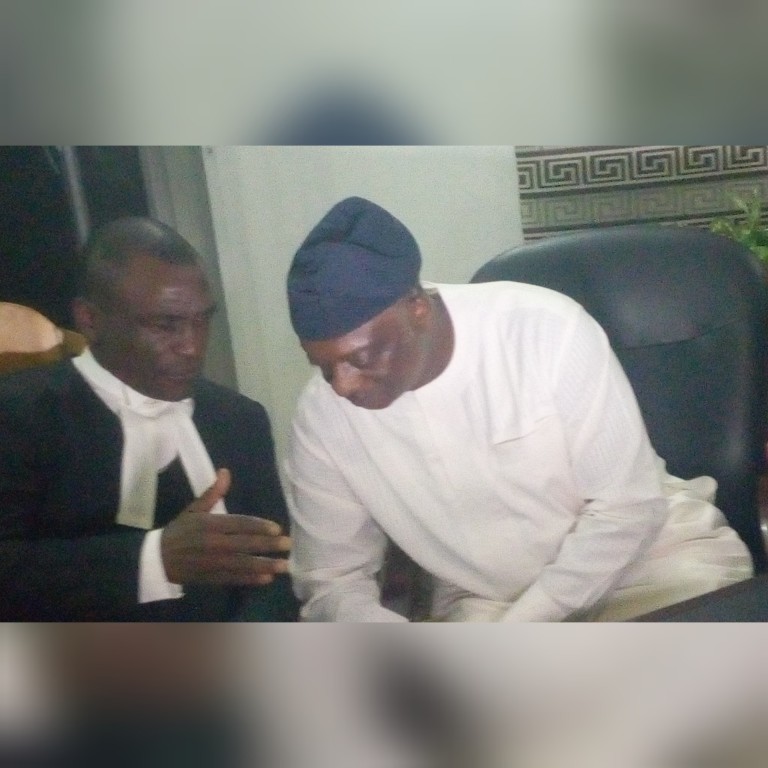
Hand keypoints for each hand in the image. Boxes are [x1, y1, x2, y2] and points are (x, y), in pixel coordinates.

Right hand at [160, 468, 291, 586]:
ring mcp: (212, 563)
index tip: (277, 528)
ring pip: (242, 564)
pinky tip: (266, 578)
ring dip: (264, 565)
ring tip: (284, 566)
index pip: (239, 524)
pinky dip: (250, 579)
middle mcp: (213, 544)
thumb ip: (212, 493)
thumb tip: (225, 471)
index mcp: (210, 525)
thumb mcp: (194, 509)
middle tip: (288, 545)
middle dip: (267, 545)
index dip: (258, 526)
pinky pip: (233, 578)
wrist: (156, 559)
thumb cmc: (179, 531)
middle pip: (244, 545)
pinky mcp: (211, 578)